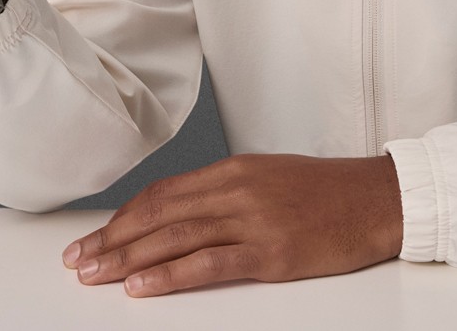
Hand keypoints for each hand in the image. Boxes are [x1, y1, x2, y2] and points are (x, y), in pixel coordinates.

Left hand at [62, 153, 402, 296]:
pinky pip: (208, 264)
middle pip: (159, 213)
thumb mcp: (270, 180)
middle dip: (113, 238)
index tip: (96, 236)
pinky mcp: (271, 252)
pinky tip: (141, 287)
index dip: (124, 216)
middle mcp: (236, 189)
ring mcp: (253, 220)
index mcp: (234, 170)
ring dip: (127, 258)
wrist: (378, 199)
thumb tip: (181, 217)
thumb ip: (226, 195)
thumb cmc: (328, 194)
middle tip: (78, 259)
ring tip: (95, 275)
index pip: (163, 193)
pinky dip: (169, 275)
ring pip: (175, 237)